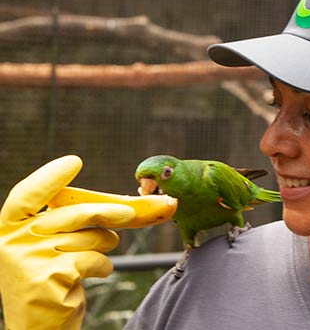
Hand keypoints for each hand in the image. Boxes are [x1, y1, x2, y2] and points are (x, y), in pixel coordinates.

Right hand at [0, 155, 175, 328]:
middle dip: (108, 211)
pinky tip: (95, 274)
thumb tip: (117, 204)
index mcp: (9, 228)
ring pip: (88, 237)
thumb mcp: (50, 246)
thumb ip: (68, 223)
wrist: (40, 326)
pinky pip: (92, 259)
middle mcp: (12, 241)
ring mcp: (28, 260)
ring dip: (105, 245)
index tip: (75, 161)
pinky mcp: (47, 277)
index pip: (27, 194)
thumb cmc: (52, 279)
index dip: (50, 177)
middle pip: (73, 214)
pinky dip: (103, 266)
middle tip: (131, 213)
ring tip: (100, 254)